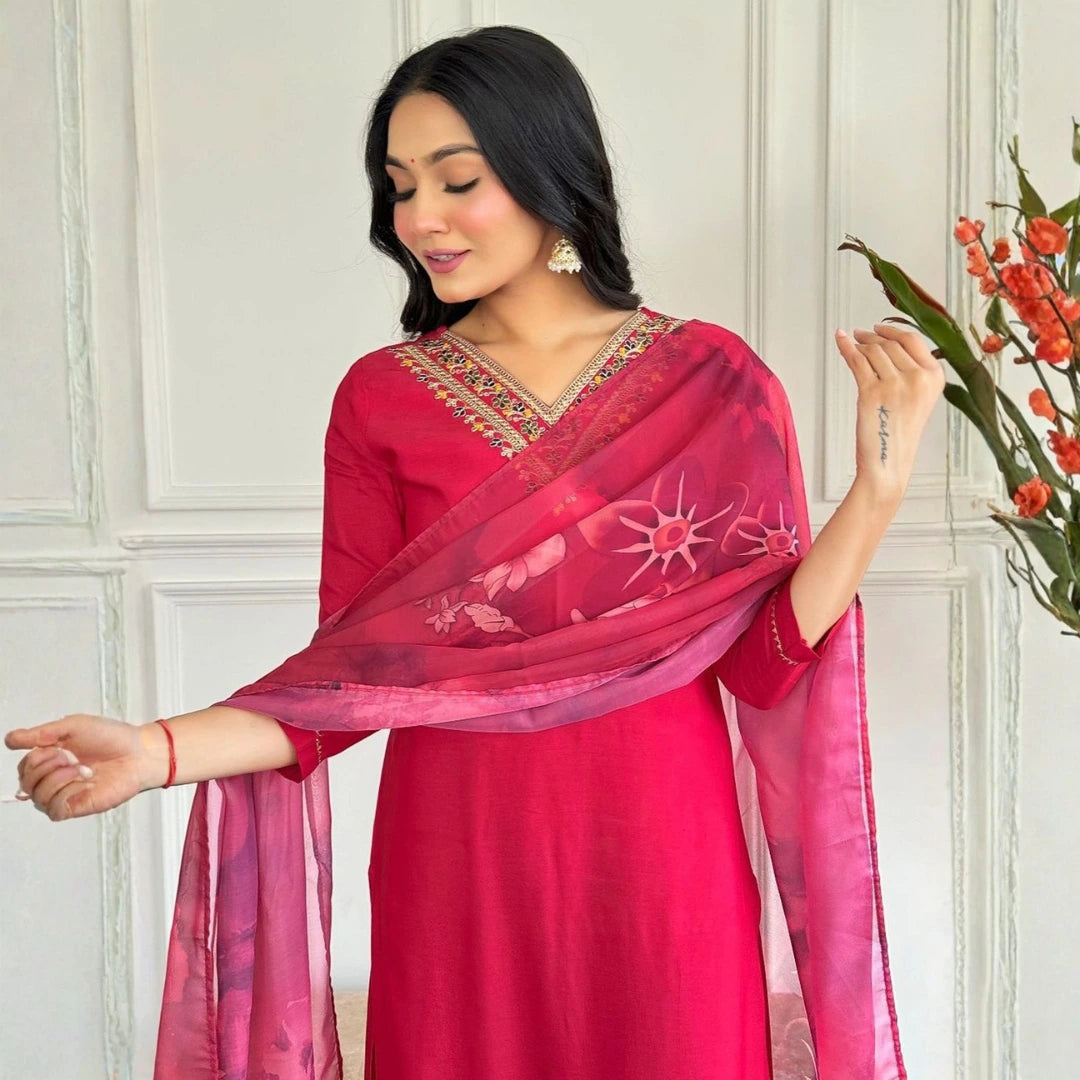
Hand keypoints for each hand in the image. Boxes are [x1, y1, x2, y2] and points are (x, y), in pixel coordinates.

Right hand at [4, 714, 161, 821]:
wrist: (140, 753)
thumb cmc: (113, 738)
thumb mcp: (73, 726)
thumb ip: (40, 733)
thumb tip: (11, 739)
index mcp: (52, 759)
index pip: (24, 767)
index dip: (35, 758)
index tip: (56, 747)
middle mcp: (56, 778)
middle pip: (26, 783)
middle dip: (46, 766)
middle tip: (70, 757)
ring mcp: (66, 794)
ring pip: (37, 797)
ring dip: (59, 778)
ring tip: (82, 768)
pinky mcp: (77, 807)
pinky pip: (54, 810)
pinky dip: (66, 794)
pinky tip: (84, 783)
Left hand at [835, 321, 945, 500]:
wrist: (888, 461)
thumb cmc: (899, 434)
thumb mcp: (919, 399)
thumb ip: (913, 373)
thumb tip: (888, 348)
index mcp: (935, 377)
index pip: (913, 341)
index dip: (893, 331)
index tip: (879, 328)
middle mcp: (917, 378)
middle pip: (890, 344)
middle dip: (873, 337)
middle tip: (862, 334)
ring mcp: (893, 384)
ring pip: (872, 351)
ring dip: (860, 343)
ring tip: (854, 341)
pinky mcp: (870, 392)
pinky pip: (856, 361)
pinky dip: (845, 347)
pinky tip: (841, 339)